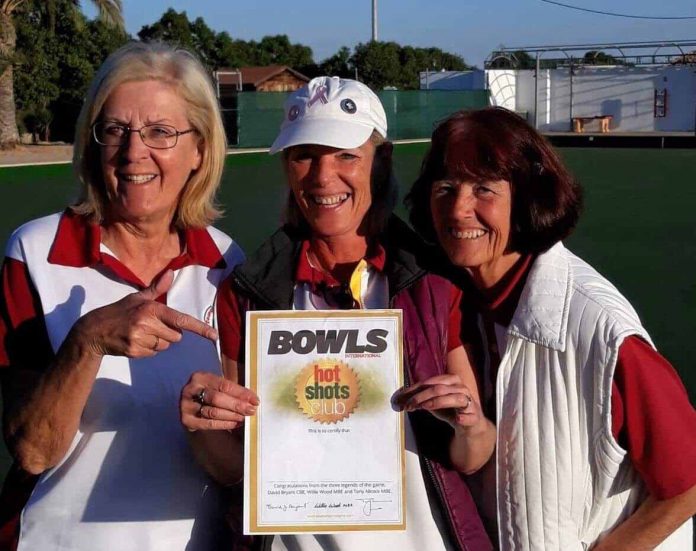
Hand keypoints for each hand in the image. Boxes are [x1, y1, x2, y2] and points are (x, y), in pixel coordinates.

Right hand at [72, 270, 217, 357]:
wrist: (93, 330)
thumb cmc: (119, 312)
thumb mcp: (137, 297)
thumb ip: (156, 288)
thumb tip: (171, 273)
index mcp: (151, 308)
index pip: (181, 319)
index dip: (200, 328)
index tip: (214, 336)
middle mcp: (147, 323)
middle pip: (176, 336)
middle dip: (168, 333)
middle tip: (151, 327)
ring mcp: (140, 338)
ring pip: (165, 346)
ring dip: (158, 342)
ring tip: (141, 333)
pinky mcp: (134, 351)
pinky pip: (153, 353)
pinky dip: (148, 350)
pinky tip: (135, 342)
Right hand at [180, 371, 258, 431]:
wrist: (190, 404)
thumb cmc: (209, 392)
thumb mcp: (216, 385)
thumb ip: (231, 390)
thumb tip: (251, 400)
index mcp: (200, 377)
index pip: (224, 385)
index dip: (241, 393)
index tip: (254, 400)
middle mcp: (190, 390)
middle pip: (217, 398)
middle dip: (237, 405)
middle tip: (251, 410)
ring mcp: (186, 405)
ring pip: (213, 412)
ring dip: (231, 416)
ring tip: (244, 417)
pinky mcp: (186, 420)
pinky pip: (208, 424)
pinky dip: (223, 424)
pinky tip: (235, 424)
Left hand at [392, 374, 484, 430]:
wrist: (470, 424)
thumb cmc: (449, 409)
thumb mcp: (432, 402)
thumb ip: (419, 399)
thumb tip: (400, 400)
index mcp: (451, 380)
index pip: (429, 382)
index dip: (414, 390)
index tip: (402, 398)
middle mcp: (460, 387)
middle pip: (438, 389)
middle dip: (421, 397)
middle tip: (409, 405)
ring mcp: (469, 401)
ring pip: (454, 398)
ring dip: (437, 403)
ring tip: (424, 407)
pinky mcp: (474, 416)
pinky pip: (469, 416)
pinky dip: (463, 417)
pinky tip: (458, 419)